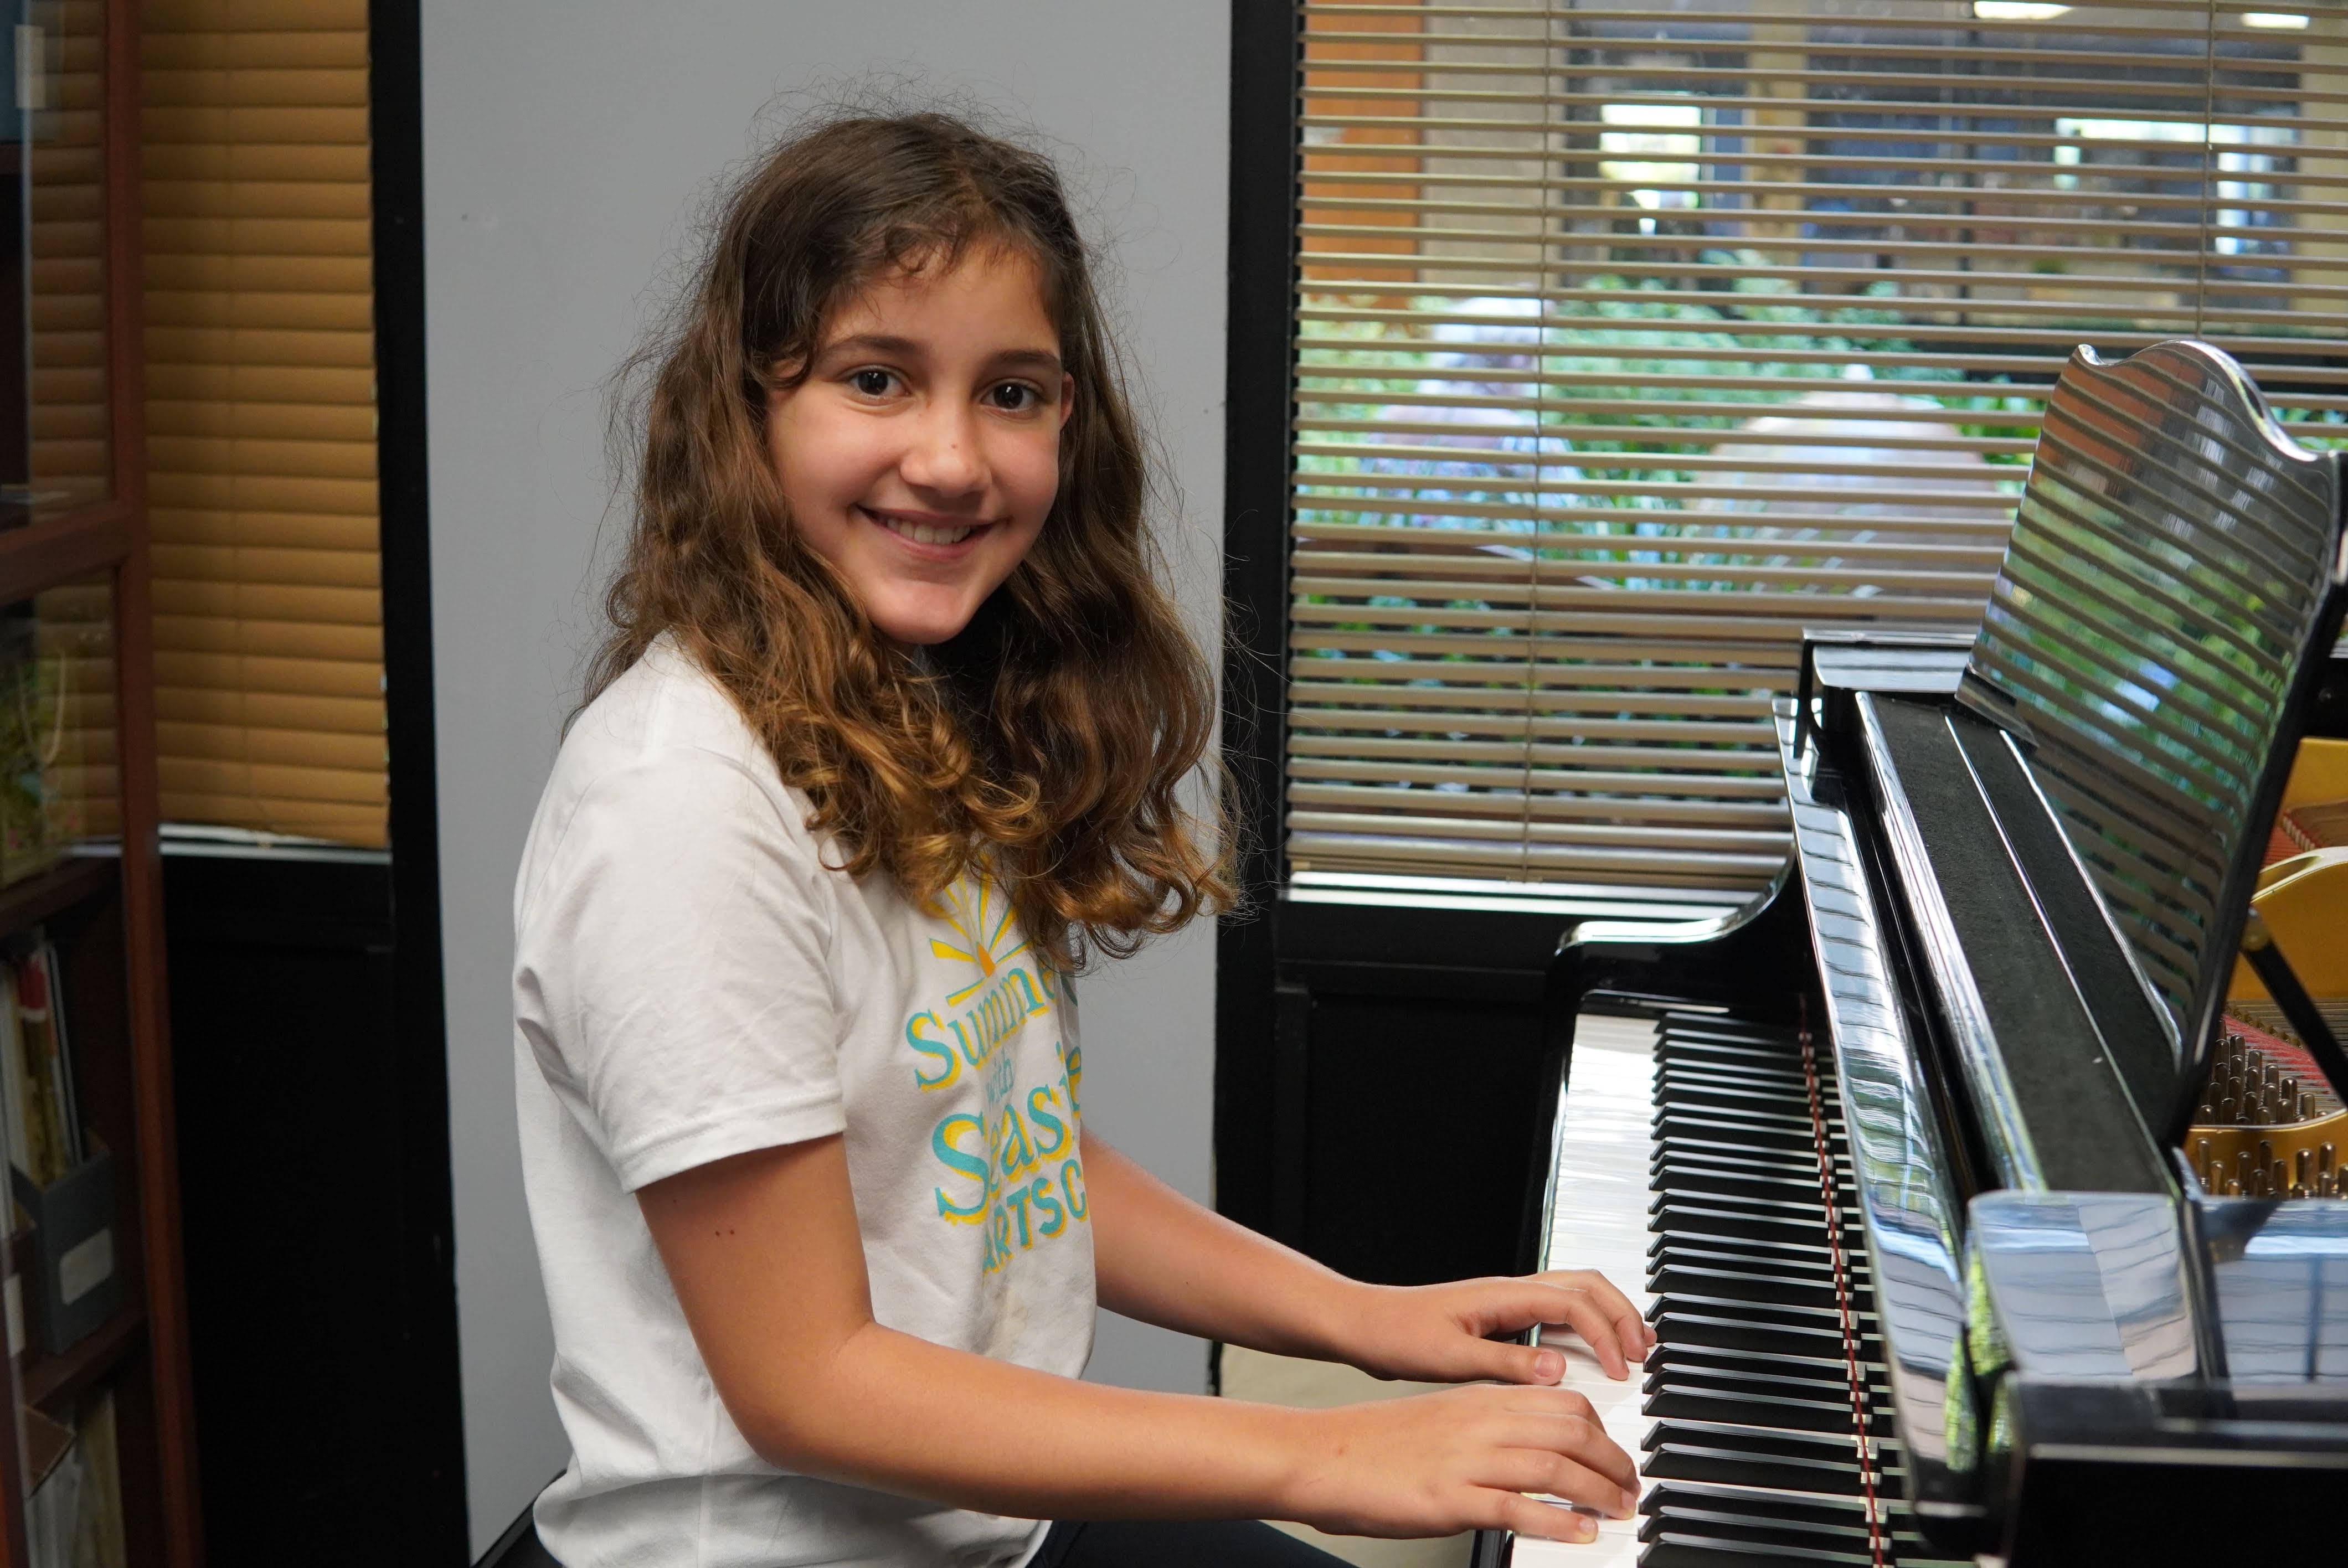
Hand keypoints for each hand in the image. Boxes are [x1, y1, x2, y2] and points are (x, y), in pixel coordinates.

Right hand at [1278, 1383, 1637, 1542]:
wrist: (1318, 1454)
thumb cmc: (1372, 1445)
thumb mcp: (1438, 1421)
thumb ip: (1482, 1427)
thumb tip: (1524, 1448)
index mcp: (1477, 1401)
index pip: (1562, 1402)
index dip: (1602, 1430)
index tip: (1615, 1455)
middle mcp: (1478, 1422)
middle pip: (1571, 1428)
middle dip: (1613, 1459)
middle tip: (1629, 1487)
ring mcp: (1465, 1459)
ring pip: (1555, 1463)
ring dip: (1598, 1490)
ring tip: (1617, 1511)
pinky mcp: (1450, 1498)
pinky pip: (1518, 1505)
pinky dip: (1559, 1520)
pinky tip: (1580, 1532)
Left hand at [1333, 1270, 1655, 1384]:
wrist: (1364, 1323)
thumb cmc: (1396, 1336)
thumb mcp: (1449, 1358)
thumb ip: (1504, 1363)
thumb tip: (1557, 1371)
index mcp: (1502, 1296)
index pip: (1573, 1303)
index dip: (1605, 1335)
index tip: (1621, 1371)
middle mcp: (1511, 1290)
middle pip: (1587, 1284)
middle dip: (1623, 1313)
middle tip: (1645, 1353)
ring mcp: (1508, 1298)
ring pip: (1577, 1290)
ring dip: (1610, 1312)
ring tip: (1636, 1345)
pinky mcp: (1503, 1313)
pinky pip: (1558, 1307)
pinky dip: (1587, 1322)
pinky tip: (1593, 1350)